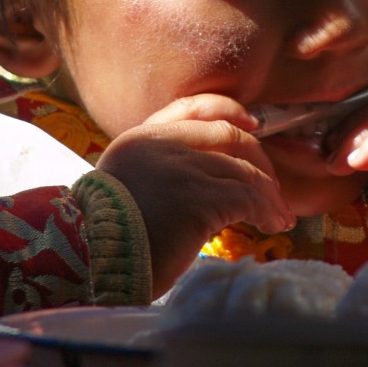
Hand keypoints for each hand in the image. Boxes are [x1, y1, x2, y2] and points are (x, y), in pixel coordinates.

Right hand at [96, 94, 295, 296]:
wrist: (89, 259)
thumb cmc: (103, 236)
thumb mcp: (124, 187)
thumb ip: (156, 172)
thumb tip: (198, 184)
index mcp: (140, 139)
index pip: (193, 106)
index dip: (228, 110)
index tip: (251, 122)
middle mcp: (163, 146)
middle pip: (228, 135)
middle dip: (259, 159)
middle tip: (271, 185)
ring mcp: (183, 170)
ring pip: (243, 170)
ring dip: (268, 194)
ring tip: (278, 215)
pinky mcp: (200, 199)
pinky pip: (247, 198)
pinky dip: (266, 211)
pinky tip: (272, 225)